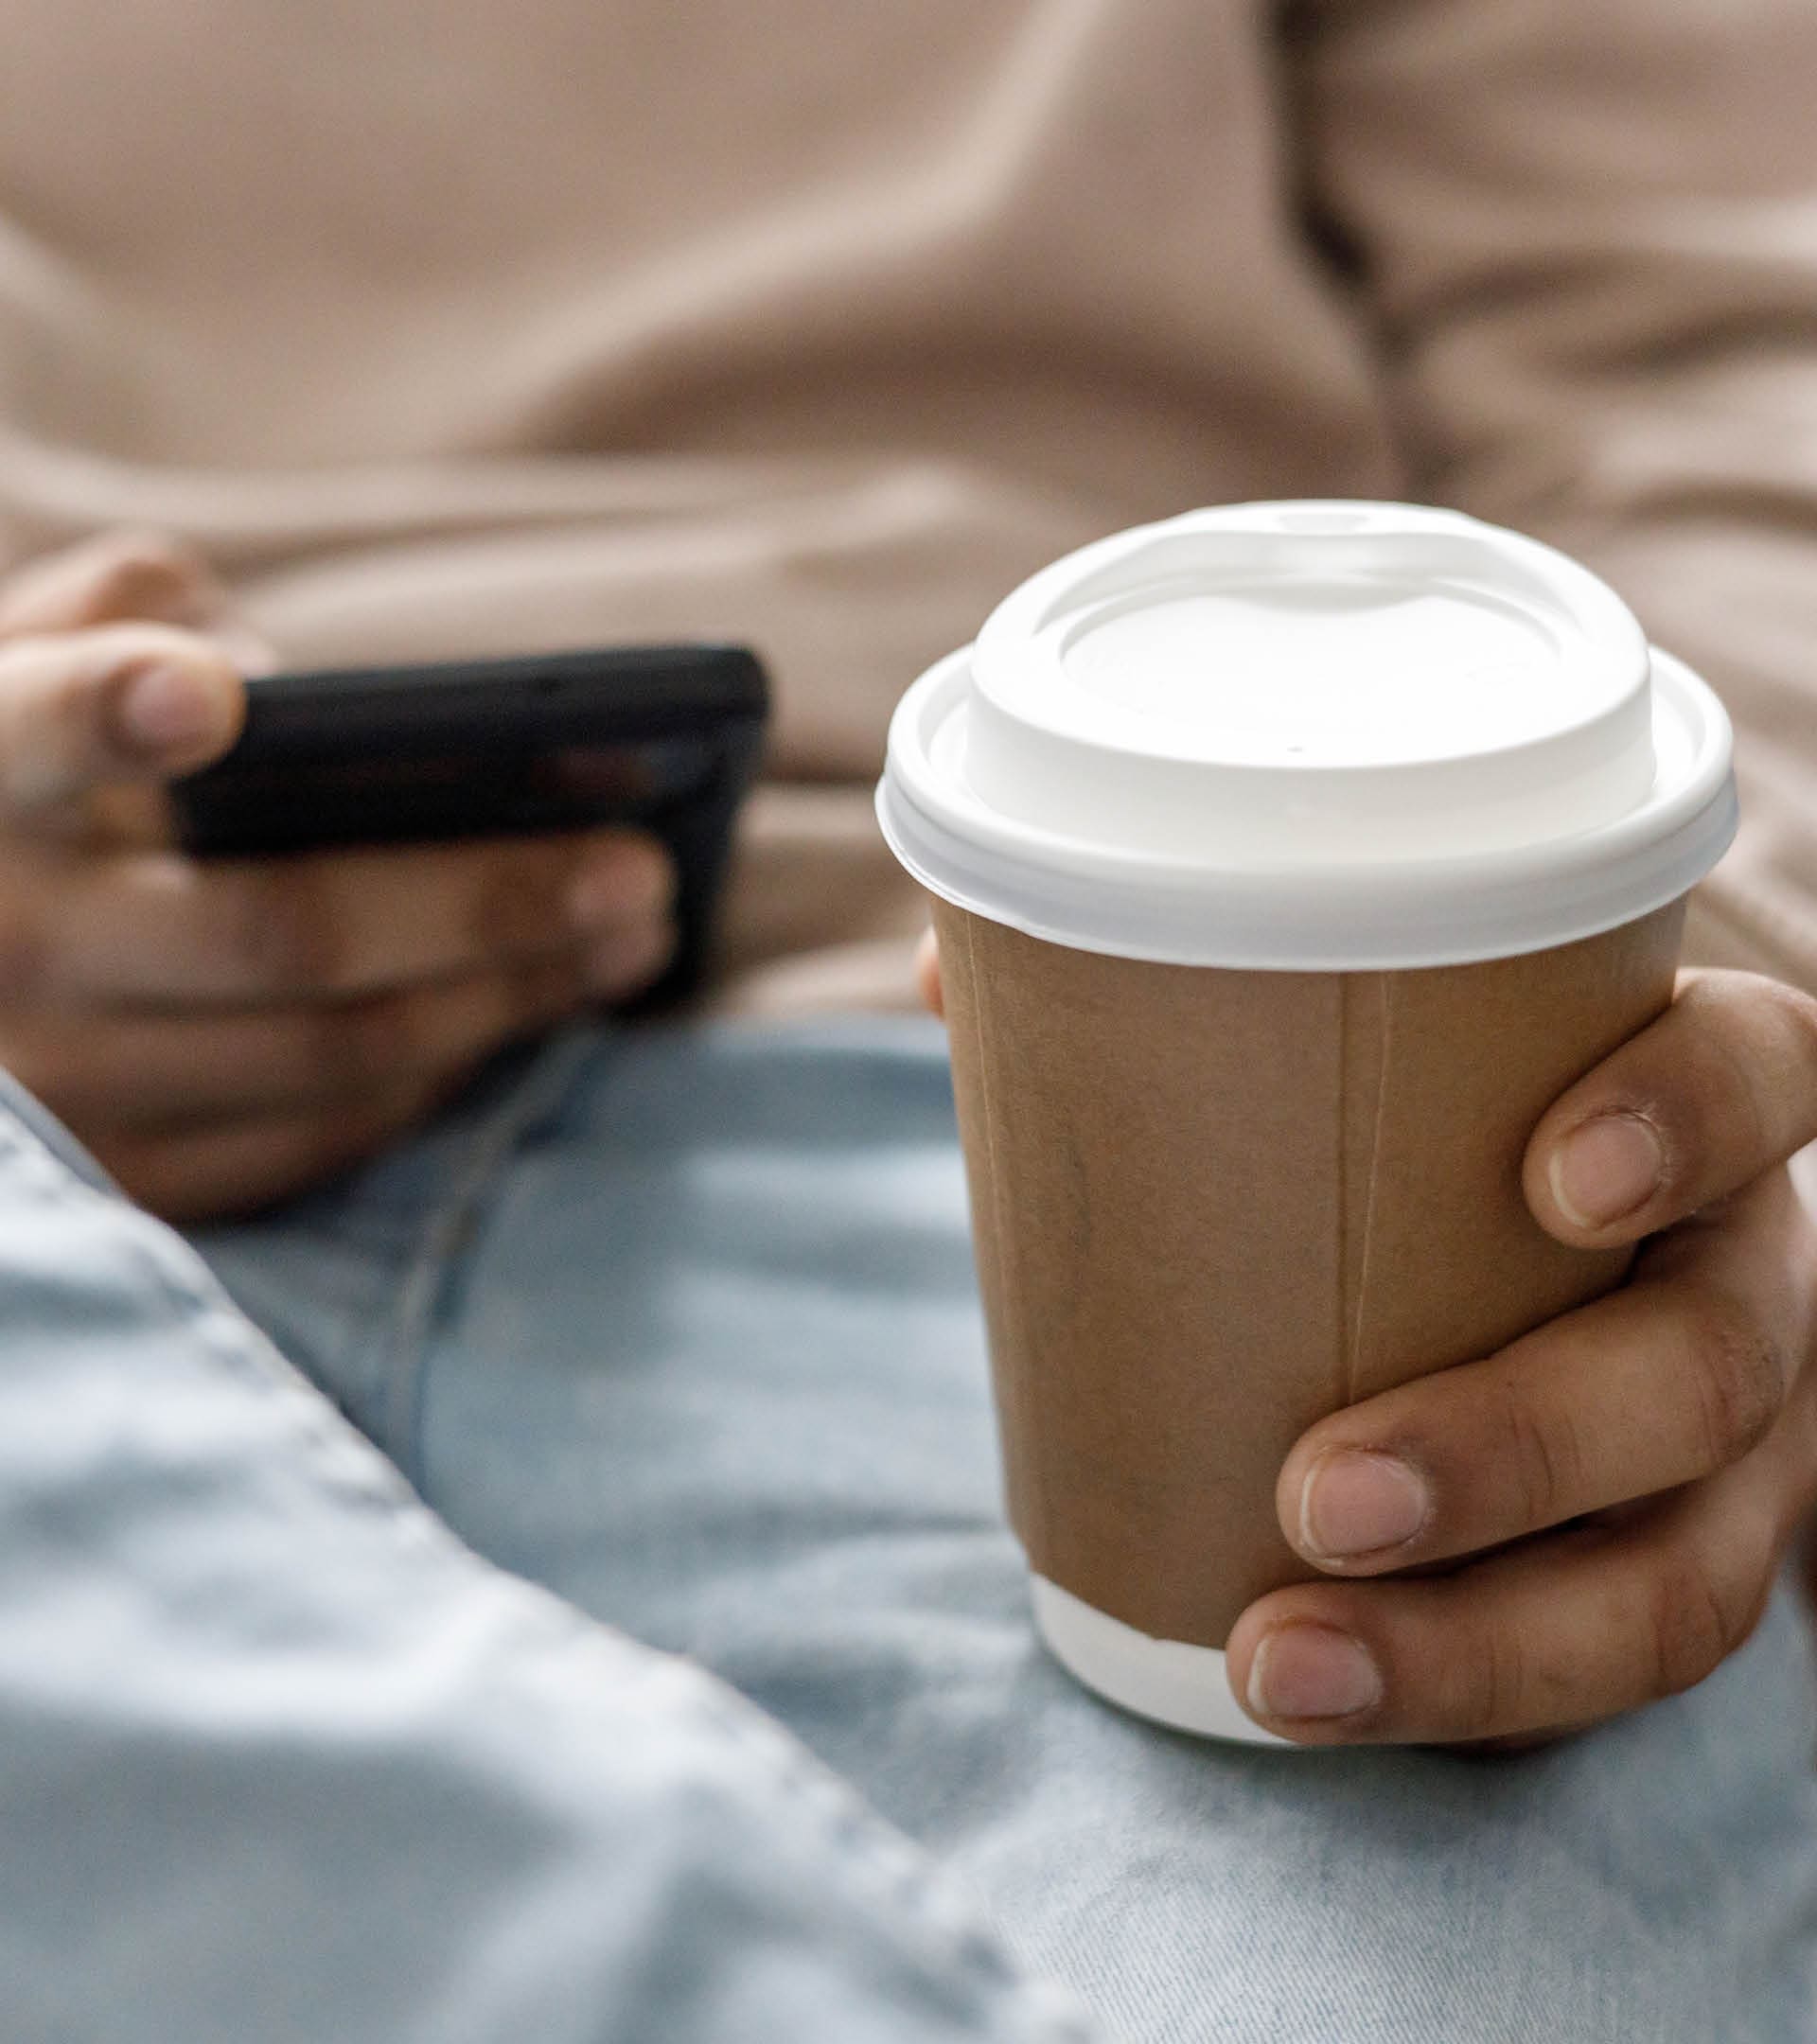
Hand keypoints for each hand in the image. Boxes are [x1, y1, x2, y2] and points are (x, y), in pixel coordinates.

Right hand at [0, 532, 674, 1220]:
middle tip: (634, 870)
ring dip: (508, 997)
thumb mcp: (28, 665)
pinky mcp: (130, 1182)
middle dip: (489, 903)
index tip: (206, 701)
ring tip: (630, 935)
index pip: (33, 732)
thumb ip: (135, 619)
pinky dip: (440, 1071)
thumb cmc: (21, 781)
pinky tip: (523, 1008)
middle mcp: (11, 944)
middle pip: (288, 931)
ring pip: (336, 1053)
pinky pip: (323, 1137)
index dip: (109, 712)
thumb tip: (304, 689)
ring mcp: (65, 1085)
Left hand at [916, 930, 1816, 1744]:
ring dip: (1485, 1641)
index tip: (1553, 1176)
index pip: (1761, 1071)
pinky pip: (1608, 1667)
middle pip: (1710, 1367)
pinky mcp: (1667, 1567)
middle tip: (1319, 1491)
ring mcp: (1730, 1449)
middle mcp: (1739, 1275)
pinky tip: (1316, 1696)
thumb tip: (953, 979)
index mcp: (1686, 1104)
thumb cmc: (1414, 1136)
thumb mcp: (1352, 1056)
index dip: (1692, 1115)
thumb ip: (1170, 1003)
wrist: (1525, 1267)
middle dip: (1519, 1447)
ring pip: (1684, 1571)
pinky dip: (1465, 1695)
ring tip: (1280, 1662)